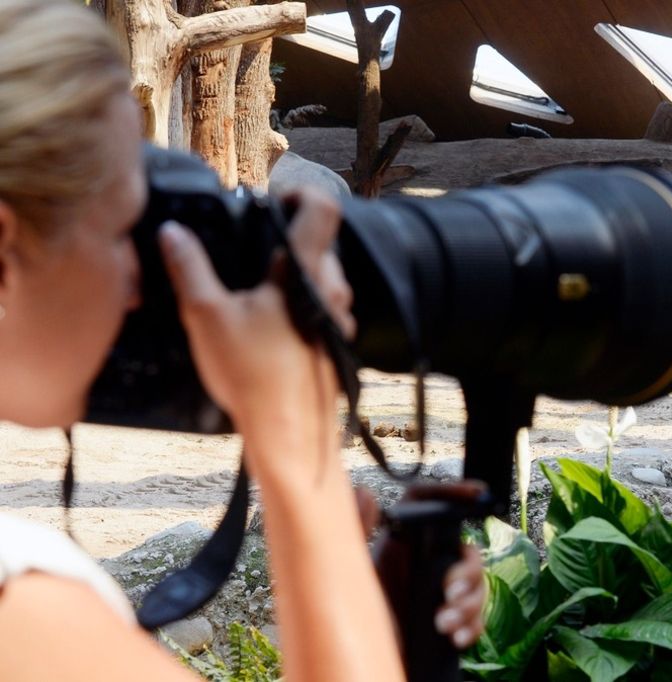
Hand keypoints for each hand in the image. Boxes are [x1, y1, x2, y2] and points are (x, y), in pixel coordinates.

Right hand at [158, 189, 353, 466]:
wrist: (288, 434)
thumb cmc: (250, 373)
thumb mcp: (206, 315)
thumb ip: (189, 268)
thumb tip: (173, 231)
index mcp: (307, 272)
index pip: (324, 209)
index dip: (300, 192)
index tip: (272, 202)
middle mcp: (334, 292)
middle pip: (321, 244)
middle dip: (289, 240)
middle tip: (253, 253)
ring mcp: (339, 320)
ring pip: (324, 279)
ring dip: (295, 275)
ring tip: (257, 293)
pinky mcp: (337, 346)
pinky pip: (323, 308)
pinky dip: (301, 304)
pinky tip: (270, 326)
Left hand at [357, 483, 486, 649]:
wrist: (358, 674)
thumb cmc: (347, 629)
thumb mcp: (348, 576)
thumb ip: (355, 531)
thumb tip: (365, 491)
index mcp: (397, 547)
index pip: (428, 504)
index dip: (452, 492)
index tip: (476, 494)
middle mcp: (419, 566)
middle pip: (462, 549)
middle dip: (467, 570)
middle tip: (450, 592)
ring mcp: (436, 595)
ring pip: (476, 583)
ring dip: (469, 603)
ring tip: (443, 625)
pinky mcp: (448, 623)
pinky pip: (478, 616)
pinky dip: (473, 626)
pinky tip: (455, 638)